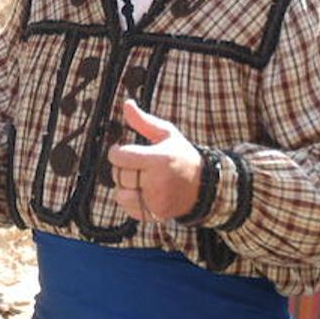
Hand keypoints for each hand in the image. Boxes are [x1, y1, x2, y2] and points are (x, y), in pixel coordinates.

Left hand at [106, 101, 201, 220]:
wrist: (203, 185)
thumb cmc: (182, 156)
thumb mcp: (167, 135)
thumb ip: (144, 122)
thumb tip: (127, 104)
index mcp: (159, 159)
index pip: (121, 157)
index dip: (116, 152)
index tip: (119, 150)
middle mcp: (157, 182)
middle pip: (120, 175)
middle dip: (121, 168)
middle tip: (131, 164)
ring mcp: (156, 200)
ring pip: (120, 194)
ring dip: (123, 186)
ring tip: (135, 179)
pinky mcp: (155, 214)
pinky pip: (128, 209)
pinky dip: (129, 200)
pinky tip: (140, 192)